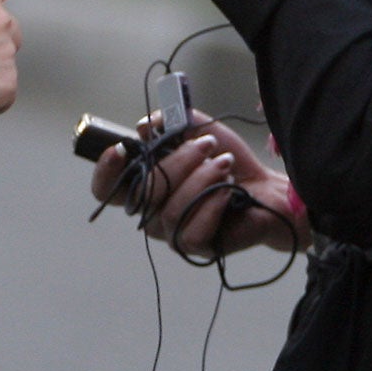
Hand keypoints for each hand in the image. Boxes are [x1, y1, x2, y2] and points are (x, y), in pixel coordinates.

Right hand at [90, 115, 306, 256]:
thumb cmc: (227, 161)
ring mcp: (172, 233)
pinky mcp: (196, 247)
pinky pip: (191, 232)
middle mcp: (152, 213)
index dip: (105, 171)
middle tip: (208, 145)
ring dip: (202, 180)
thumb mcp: (200, 131)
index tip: (121, 148)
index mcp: (147, 185)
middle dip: (177, 161)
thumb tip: (145, 125)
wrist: (266, 187)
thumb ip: (172, 122)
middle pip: (143, 193)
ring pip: (170, 210)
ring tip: (225, 166)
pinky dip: (212, 205)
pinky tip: (228, 191)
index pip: (108, 189)